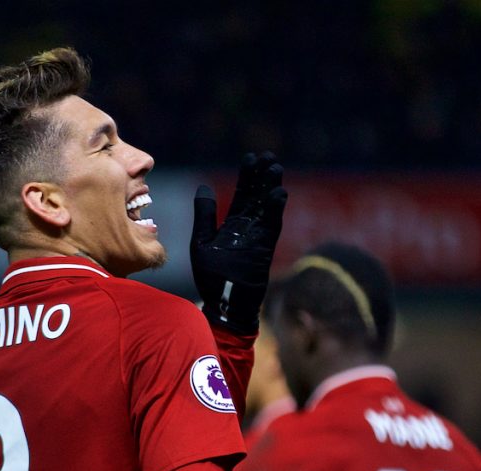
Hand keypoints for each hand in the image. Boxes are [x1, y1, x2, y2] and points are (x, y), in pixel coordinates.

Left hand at [191, 152, 287, 334]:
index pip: (242, 194)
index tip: (251, 157)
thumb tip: (203, 187)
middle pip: (258, 196)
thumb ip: (204, 216)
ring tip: (275, 169)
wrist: (223, 303)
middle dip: (262, 176)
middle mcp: (248, 228)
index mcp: (232, 224)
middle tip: (269, 157)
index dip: (247, 176)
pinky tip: (279, 194)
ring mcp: (258, 237)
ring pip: (267, 208)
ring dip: (271, 189)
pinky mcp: (265, 248)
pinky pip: (272, 226)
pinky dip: (276, 211)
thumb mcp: (202, 242)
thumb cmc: (211, 277)